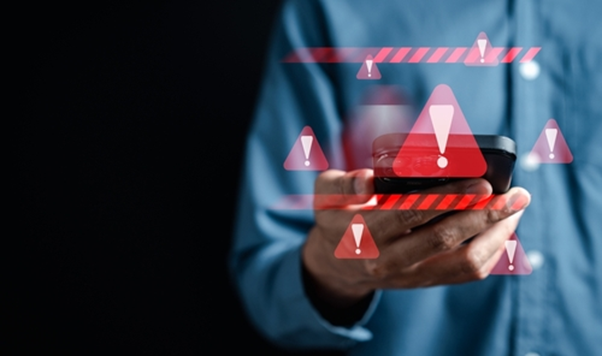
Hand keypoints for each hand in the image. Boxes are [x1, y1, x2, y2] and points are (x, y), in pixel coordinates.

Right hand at [302, 168, 529, 308]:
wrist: (338, 263)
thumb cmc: (337, 218)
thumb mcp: (324, 195)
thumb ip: (341, 184)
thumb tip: (366, 179)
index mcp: (365, 233)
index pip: (411, 214)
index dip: (448, 198)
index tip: (480, 182)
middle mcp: (390, 259)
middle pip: (445, 239)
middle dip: (485, 215)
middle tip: (515, 195)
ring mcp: (411, 275)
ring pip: (464, 262)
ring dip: (496, 236)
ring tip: (515, 210)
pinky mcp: (426, 281)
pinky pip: (466, 273)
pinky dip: (491, 252)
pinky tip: (502, 229)